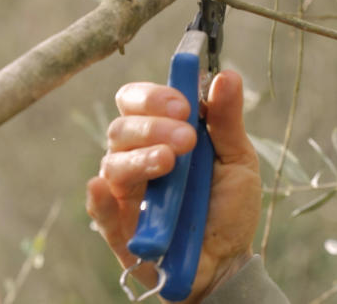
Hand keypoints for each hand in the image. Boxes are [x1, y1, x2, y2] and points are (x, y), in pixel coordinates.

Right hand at [86, 70, 260, 303]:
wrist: (229, 262)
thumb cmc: (229, 206)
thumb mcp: (237, 159)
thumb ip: (227, 119)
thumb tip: (228, 75)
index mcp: (160, 134)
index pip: (138, 101)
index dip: (153, 97)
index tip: (183, 105)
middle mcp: (137, 156)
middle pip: (122, 128)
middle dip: (152, 127)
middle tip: (187, 139)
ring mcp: (126, 192)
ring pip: (113, 163)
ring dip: (140, 158)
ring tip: (170, 163)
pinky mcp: (118, 227)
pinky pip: (98, 209)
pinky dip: (99, 198)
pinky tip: (104, 188)